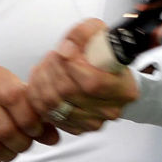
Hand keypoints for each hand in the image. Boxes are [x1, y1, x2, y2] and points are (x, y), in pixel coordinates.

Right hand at [0, 67, 58, 161]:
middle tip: (24, 144)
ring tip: (11, 151)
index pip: (20, 102)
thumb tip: (53, 134)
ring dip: (7, 154)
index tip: (37, 131)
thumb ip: (29, 108)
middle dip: (22, 144)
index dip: (33, 123)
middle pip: (7, 130)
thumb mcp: (3, 87)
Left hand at [27, 18, 139, 134]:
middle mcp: (110, 109)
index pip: (93, 83)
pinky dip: (38, 94)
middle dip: (53, 67)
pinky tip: (43, 79)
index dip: (72, 65)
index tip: (64, 49)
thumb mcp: (101, 34)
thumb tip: (67, 46)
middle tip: (53, 54)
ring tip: (47, 64)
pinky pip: (47, 113)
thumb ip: (85, 33)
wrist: (111, 75)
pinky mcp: (76, 128)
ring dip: (42, 79)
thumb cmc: (106, 55)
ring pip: (54, 104)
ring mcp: (93, 121)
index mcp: (123, 88)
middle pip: (69, 92)